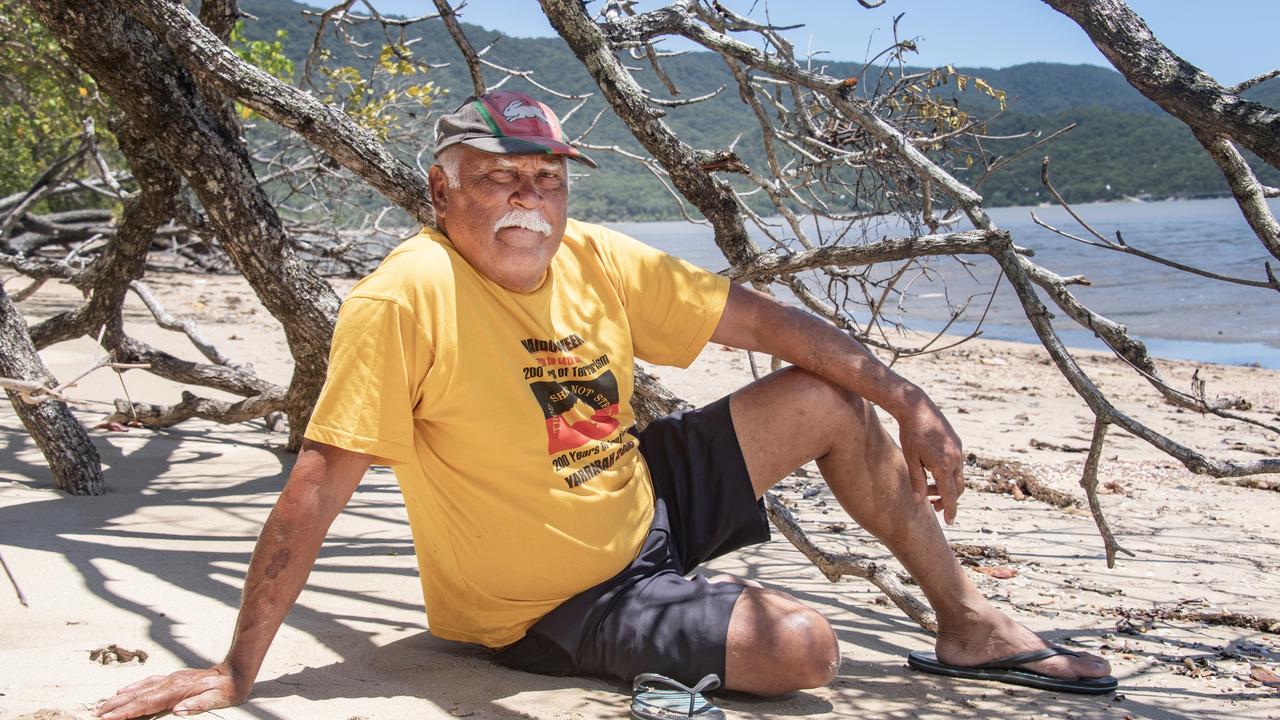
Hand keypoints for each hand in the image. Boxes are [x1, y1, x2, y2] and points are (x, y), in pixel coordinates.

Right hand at [95, 663, 248, 719]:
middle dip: (115, 706)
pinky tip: (124, 691)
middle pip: (137, 696)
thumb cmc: (228, 689)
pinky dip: (133, 687)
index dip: (125, 712)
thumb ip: (197, 705)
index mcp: (177, 691)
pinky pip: (148, 683)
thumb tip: (178, 711)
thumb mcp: (217, 699)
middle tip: (96, 714)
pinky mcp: (173, 678)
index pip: (145, 704)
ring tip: (104, 706)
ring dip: (120, 698)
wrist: (236, 671)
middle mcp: (170, 683)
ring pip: (140, 689)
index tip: (107, 718)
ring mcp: (170, 679)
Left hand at [895, 389, 964, 523]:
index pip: (950, 494)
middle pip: (957, 488)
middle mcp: (955, 458)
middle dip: (947, 499)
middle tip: (933, 506)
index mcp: (943, 465)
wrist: (917, 407)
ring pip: (958, 476)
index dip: (950, 509)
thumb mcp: (910, 459)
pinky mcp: (957, 443)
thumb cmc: (910, 434)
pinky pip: (957, 464)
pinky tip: (933, 471)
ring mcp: (958, 450)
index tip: (950, 521)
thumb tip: (919, 501)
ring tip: (927, 489)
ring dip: (946, 485)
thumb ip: (916, 481)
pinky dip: (948, 473)